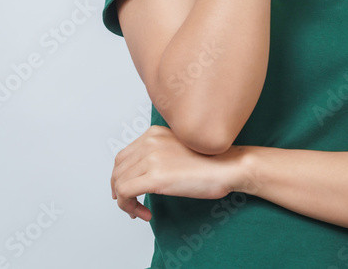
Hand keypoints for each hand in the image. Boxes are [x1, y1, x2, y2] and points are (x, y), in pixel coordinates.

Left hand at [110, 125, 245, 220]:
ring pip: (119, 183)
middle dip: (120, 190)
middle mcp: (149, 142)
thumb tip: (143, 174)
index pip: (124, 156)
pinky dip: (128, 207)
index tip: (130, 191)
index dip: (122, 177)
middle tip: (131, 204)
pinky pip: (125, 194)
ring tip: (139, 211)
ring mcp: (151, 158)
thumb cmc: (213, 162)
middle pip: (118, 170)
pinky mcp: (155, 177)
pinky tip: (144, 213)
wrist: (230, 166)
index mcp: (154, 133)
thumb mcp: (179, 149)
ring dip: (125, 202)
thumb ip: (160, 154)